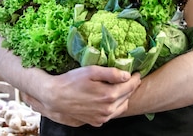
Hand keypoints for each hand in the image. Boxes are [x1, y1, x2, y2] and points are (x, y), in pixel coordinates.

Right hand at [22, 66, 140, 126]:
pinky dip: (114, 106)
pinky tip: (109, 98)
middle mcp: (108, 110)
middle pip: (127, 96)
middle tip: (131, 78)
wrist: (55, 97)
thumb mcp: (91, 71)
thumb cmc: (71, 81)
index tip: (137, 72)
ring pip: (121, 107)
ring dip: (124, 97)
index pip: (130, 86)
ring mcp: (102, 117)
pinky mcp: (96, 121)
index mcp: (109, 96)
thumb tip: (127, 75)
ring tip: (121, 87)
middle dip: (131, 87)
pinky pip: (111, 114)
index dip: (135, 78)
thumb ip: (111, 73)